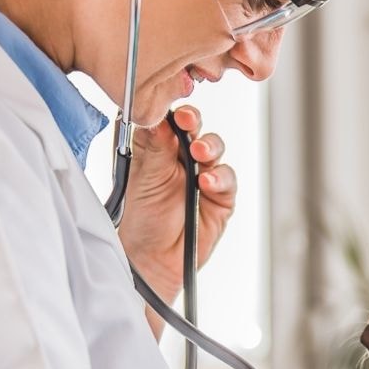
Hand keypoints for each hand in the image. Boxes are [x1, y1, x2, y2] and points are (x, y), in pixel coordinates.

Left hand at [115, 106, 235, 295]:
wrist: (152, 260)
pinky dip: (219, 177)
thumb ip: (155, 148)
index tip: (169, 107)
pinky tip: (207, 182)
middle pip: (195, 129)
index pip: (168, 120)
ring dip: (209, 147)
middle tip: (188, 121)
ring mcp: (203, 176)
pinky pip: (227, 179)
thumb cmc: (141, 220)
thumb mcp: (143, 179)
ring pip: (215, 148)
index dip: (171, 111)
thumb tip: (159, 116)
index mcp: (158, 149)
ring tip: (199, 153)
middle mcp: (181, 159)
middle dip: (193, 122)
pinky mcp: (221, 197)